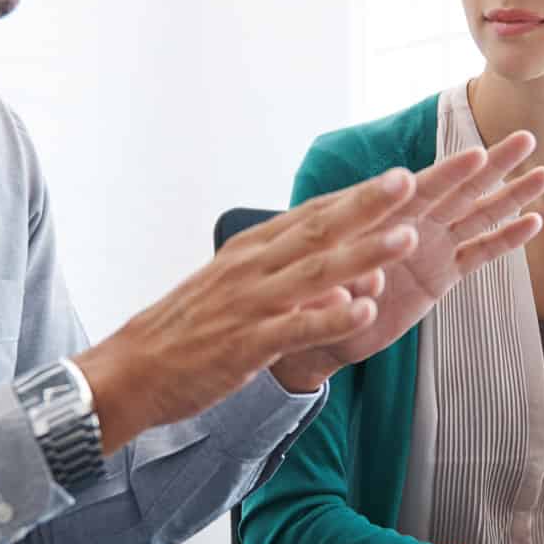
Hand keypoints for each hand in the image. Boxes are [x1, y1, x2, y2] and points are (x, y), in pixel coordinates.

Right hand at [73, 168, 424, 452]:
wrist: (135, 368)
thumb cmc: (192, 326)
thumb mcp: (236, 283)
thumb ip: (286, 273)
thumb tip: (339, 273)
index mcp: (253, 249)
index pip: (314, 213)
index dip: (358, 195)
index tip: (400, 175)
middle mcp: (254, 267)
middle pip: (319, 229)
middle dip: (367, 205)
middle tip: (409, 180)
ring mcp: (250, 304)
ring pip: (315, 273)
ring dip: (363, 255)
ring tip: (405, 239)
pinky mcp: (245, 345)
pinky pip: (295, 329)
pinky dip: (330, 320)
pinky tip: (362, 312)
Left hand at [268, 131, 543, 391]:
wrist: (317, 327)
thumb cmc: (310, 293)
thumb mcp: (321, 283)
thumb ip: (345, 279)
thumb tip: (367, 282)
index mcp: (384, 214)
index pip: (421, 189)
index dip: (449, 173)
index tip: (478, 154)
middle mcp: (412, 222)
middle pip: (460, 188)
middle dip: (494, 164)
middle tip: (526, 138)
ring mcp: (430, 247)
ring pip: (478, 214)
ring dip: (511, 195)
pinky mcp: (441, 276)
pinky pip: (479, 253)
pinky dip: (506, 239)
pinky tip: (534, 222)